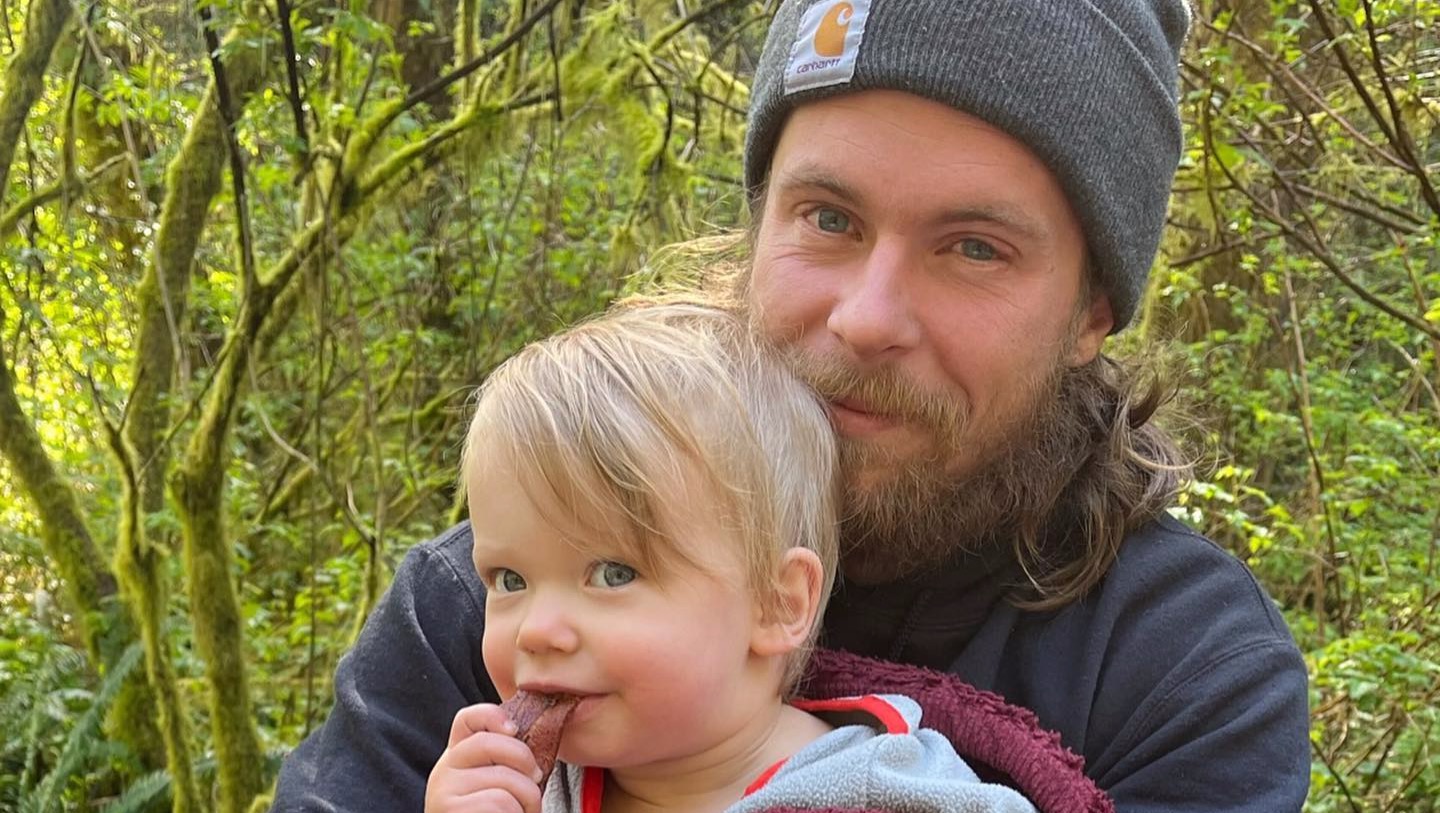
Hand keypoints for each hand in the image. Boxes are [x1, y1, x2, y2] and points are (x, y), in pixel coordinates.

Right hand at [425, 703, 544, 812]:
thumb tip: (525, 740)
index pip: (467, 719)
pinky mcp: (450, 812)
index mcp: (456, 758)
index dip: (493, 715)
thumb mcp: (495, 785)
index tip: (514, 729)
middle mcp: (444, 771)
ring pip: (505, 781)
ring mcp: (444, 793)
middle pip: (493, 743)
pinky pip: (500, 805)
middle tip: (536, 783)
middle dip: (526, 763)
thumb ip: (503, 763)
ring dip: (527, 801)